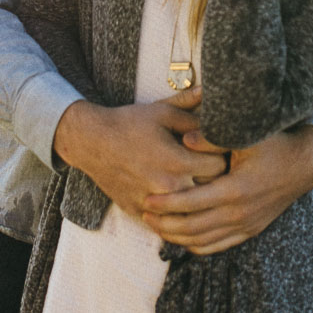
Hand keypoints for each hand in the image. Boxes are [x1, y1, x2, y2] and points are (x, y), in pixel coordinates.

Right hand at [52, 88, 228, 217]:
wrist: (91, 142)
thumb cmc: (128, 124)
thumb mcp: (162, 112)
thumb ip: (191, 107)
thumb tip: (213, 92)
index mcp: (178, 163)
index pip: (219, 168)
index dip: (221, 158)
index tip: (218, 152)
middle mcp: (168, 188)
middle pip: (208, 192)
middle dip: (212, 180)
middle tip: (211, 167)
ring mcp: (153, 204)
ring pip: (189, 211)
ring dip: (195, 198)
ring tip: (196, 184)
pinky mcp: (140, 213)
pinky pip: (167, 220)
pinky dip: (174, 212)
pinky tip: (176, 198)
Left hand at [139, 121, 312, 254]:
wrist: (304, 164)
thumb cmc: (273, 145)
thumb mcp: (245, 136)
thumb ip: (213, 139)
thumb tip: (184, 138)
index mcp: (235, 190)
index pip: (191, 204)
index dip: (166, 204)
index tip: (147, 199)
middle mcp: (239, 213)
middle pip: (192, 228)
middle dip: (165, 223)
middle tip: (144, 214)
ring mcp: (245, 225)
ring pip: (203, 242)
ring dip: (177, 237)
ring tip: (157, 226)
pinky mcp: (250, 230)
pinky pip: (218, 246)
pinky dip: (197, 246)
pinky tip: (182, 238)